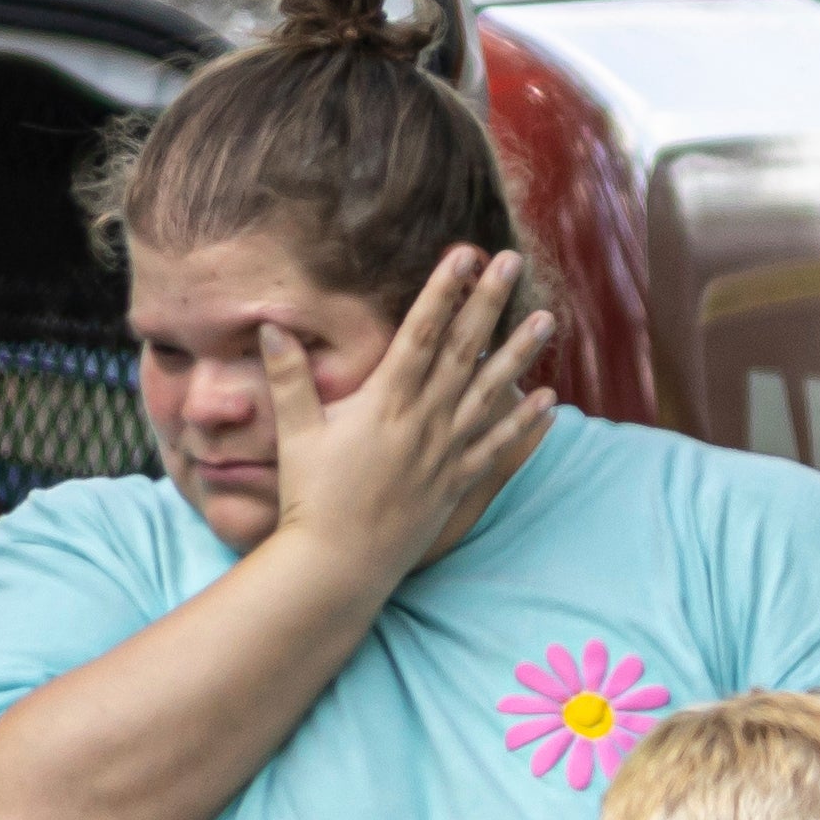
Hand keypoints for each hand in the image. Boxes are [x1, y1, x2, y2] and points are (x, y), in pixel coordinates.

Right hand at [266, 246, 557, 580]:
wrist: (337, 565)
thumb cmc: (310, 499)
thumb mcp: (296, 432)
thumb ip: (288, 377)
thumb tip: (270, 326)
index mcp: (384, 403)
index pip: (420, 333)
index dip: (443, 291)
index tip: (463, 255)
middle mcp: (423, 422)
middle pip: (464, 351)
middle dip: (489, 303)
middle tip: (513, 264)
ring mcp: (445, 453)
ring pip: (491, 394)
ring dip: (520, 354)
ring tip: (546, 320)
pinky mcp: (456, 483)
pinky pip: (499, 447)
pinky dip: (526, 424)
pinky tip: (549, 400)